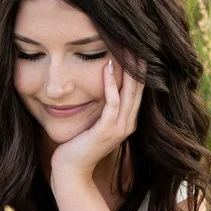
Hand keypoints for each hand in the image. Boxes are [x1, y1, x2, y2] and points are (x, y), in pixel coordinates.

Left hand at [49, 58, 142, 185]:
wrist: (71, 170)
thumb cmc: (78, 144)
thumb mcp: (94, 121)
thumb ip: (101, 107)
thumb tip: (99, 86)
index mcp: (127, 120)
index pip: (138, 89)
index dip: (140, 68)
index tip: (137, 46)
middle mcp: (128, 123)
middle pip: (138, 87)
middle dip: (139, 64)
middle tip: (139, 40)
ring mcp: (120, 128)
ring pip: (129, 92)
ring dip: (129, 69)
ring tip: (128, 48)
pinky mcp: (107, 131)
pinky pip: (112, 103)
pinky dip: (111, 84)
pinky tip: (108, 67)